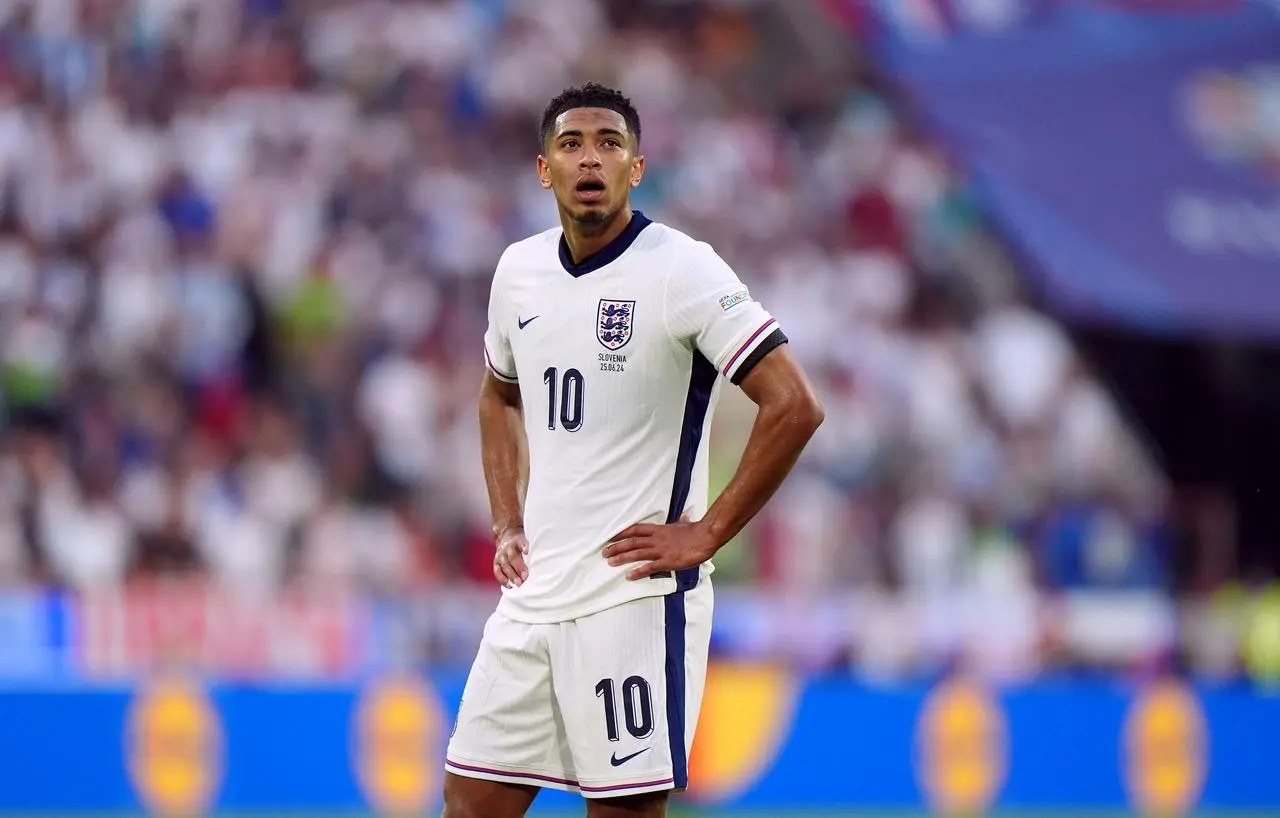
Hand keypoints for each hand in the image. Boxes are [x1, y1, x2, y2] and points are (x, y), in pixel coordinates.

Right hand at [493, 528, 529, 588]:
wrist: (506, 538)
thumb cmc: (521, 544)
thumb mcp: (528, 541)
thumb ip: (534, 549)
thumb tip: (547, 560)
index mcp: (517, 541)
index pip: (520, 543)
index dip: (523, 546)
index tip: (527, 551)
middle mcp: (507, 548)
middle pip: (512, 557)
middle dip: (519, 568)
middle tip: (525, 577)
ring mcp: (500, 555)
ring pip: (504, 566)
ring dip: (511, 575)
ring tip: (518, 583)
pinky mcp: (496, 563)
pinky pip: (497, 572)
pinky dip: (502, 579)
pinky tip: (509, 585)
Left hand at [603, 515, 718, 580]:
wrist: (705, 537)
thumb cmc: (695, 531)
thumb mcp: (684, 524)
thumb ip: (681, 521)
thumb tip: (685, 516)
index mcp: (659, 530)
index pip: (636, 530)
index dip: (622, 533)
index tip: (610, 537)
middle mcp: (656, 539)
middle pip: (632, 542)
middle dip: (617, 547)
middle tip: (604, 552)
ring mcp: (661, 550)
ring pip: (637, 553)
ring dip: (622, 558)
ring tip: (610, 562)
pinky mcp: (668, 561)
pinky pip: (650, 567)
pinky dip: (639, 571)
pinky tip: (629, 576)